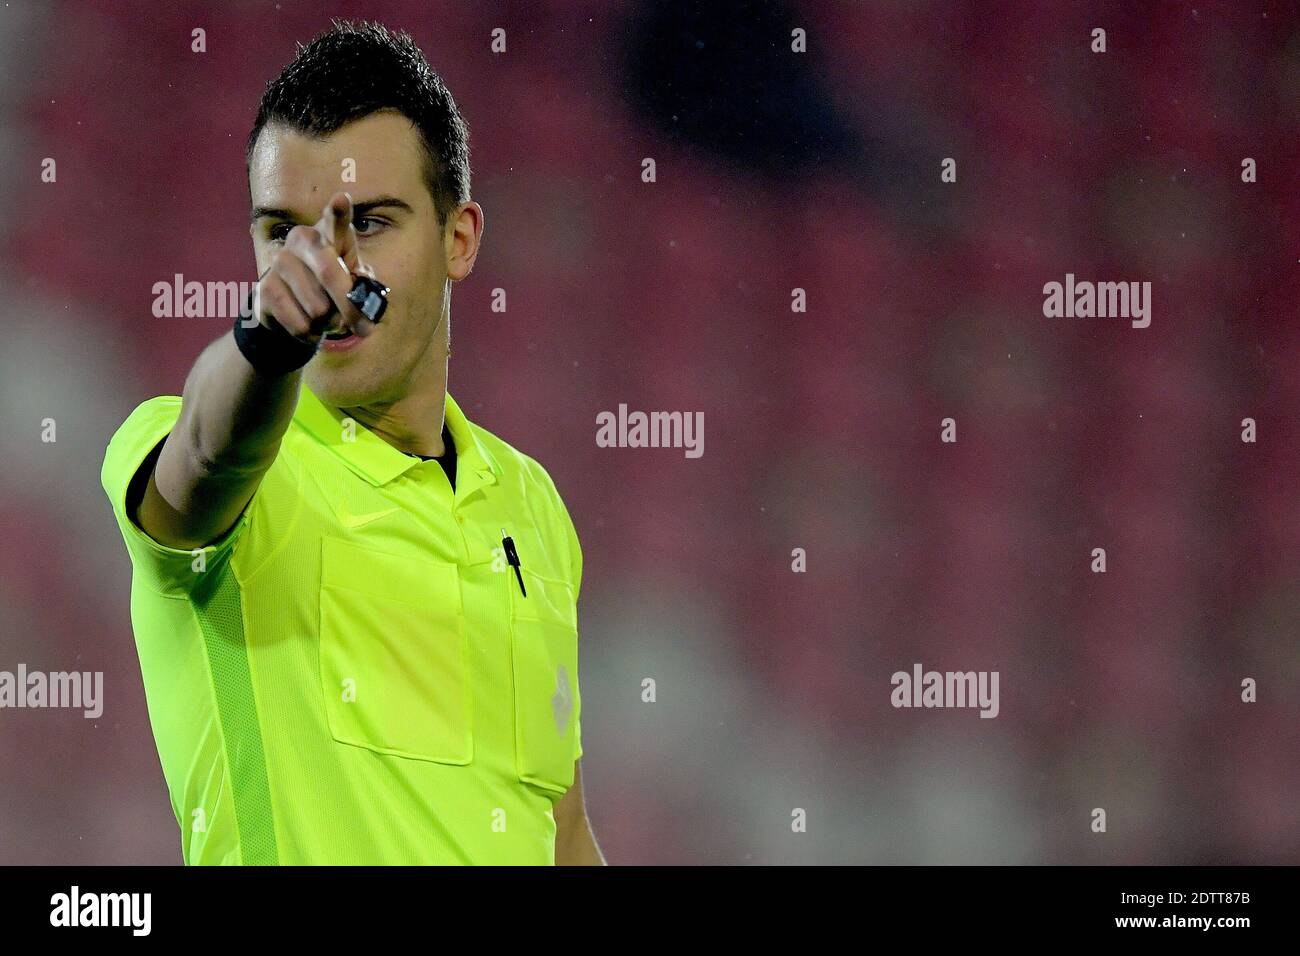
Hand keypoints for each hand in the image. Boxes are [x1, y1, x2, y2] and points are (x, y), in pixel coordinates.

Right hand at [252, 192, 376, 343]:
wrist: (295, 313)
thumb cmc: (333, 292)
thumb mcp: (355, 285)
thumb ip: (363, 289)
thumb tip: (361, 302)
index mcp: (329, 235)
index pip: (334, 221)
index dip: (338, 212)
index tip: (342, 200)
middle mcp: (302, 239)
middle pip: (329, 274)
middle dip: (350, 308)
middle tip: (363, 329)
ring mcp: (280, 261)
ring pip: (318, 307)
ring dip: (329, 324)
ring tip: (326, 318)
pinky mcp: (264, 288)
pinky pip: (300, 323)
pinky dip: (310, 334)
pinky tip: (308, 325)